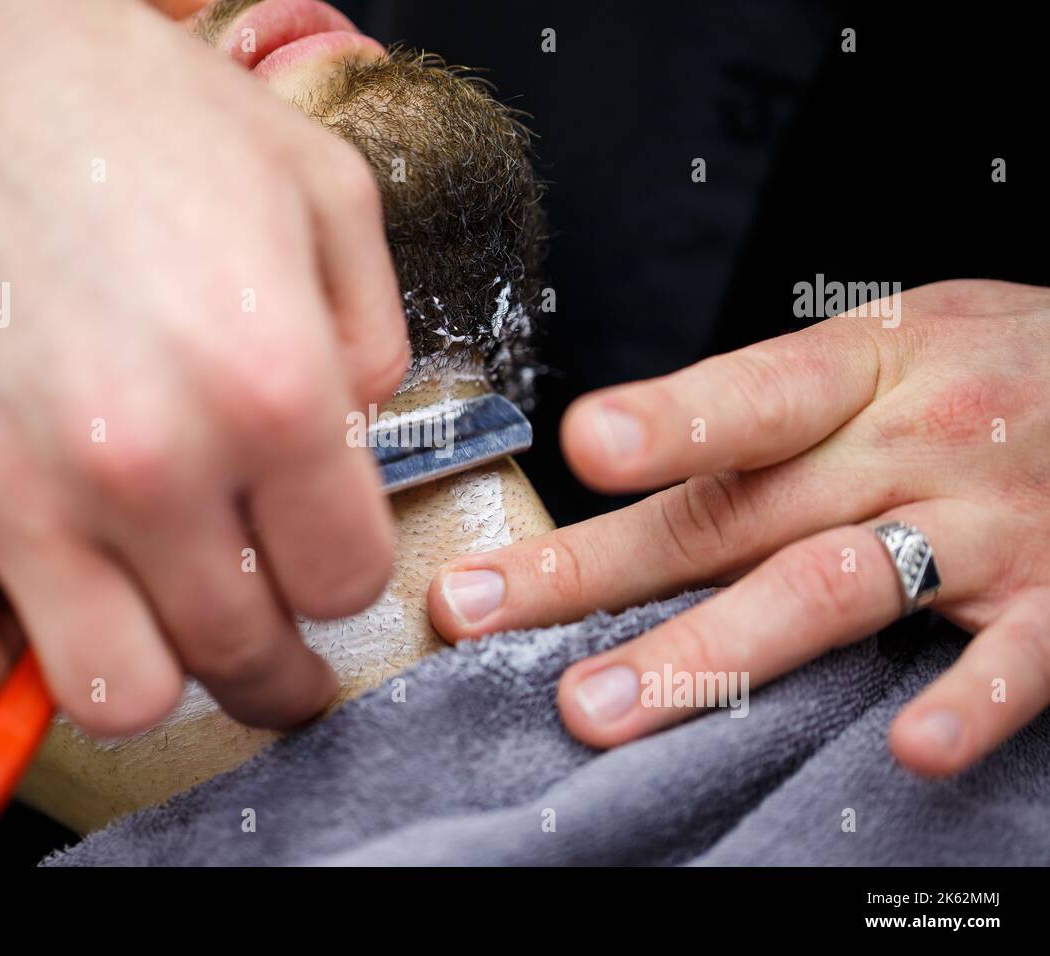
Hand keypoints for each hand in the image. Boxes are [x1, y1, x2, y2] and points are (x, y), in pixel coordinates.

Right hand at [0, 0, 407, 731]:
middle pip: (241, 653)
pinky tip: (21, 618)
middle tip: (271, 659)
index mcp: (272, 385)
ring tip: (154, 639)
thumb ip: (374, 328)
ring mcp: (19, 488)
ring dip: (148, 682)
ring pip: (110, 693)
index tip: (323, 571)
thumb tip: (364, 432)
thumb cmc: (125, 100)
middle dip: (271, 668)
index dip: (345, 583)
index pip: (346, 576)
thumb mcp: (318, 184)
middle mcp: (152, 461)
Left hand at [429, 280, 1049, 774]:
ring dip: (712, 652)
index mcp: (866, 369)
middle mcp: (911, 443)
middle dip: (599, 570)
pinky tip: (905, 747)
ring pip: (833, 588)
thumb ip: (781, 405)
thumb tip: (638, 458)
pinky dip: (960, 700)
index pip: (749, 397)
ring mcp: (987, 525)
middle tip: (481, 612)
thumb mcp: (899, 343)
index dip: (667, 420)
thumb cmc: (999, 366)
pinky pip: (1010, 658)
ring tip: (604, 707)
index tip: (581, 443)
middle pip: (733, 512)